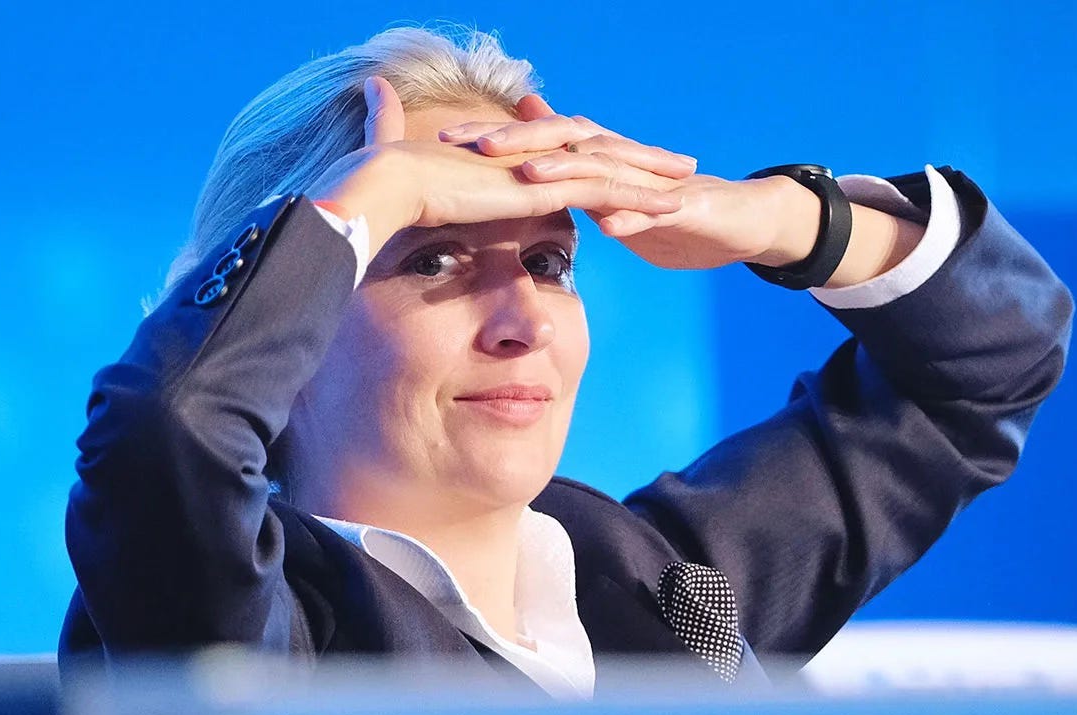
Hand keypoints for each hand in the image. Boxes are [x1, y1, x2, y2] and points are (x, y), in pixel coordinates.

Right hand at [303, 78, 687, 260]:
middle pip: (596, 150)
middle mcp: (530, 154)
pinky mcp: (546, 185)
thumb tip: (402, 167)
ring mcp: (540, 165)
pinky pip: (606, 190)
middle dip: (638, 155)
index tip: (622, 158)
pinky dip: (642, 197)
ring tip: (688, 176)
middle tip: (674, 161)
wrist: (387, 184)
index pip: (563, 152)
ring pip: (611, 165)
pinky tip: (672, 203)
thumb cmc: (392, 190)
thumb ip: (422, 177)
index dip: (596, 153)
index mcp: (508, 157)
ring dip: (653, 172)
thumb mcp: (420, 191)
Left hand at [436, 98, 816, 269]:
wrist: (739, 220)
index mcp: (595, 160)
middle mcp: (618, 162)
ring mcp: (649, 184)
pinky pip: (653, 214)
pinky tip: (610, 229)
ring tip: (529, 177)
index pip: (536, 143)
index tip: (444, 143)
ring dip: (567, 173)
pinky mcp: (681, 210)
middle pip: (561, 144)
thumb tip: (530, 156)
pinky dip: (631, 220)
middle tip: (470, 145)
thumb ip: (571, 172)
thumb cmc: (668, 210)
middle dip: (516, 143)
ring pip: (603, 172)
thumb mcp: (611, 192)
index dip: (492, 141)